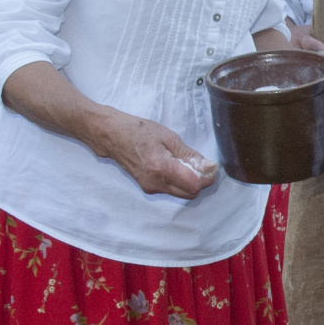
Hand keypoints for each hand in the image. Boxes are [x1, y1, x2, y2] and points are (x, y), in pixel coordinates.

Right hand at [90, 109, 217, 197]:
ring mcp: (150, 187)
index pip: (194, 184)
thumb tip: (207, 166)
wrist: (112, 135)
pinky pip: (171, 190)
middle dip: (200, 181)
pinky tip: (175, 166)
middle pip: (190, 193)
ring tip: (186, 163)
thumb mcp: (168, 137)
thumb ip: (188, 154)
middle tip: (202, 165)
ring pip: (181, 193)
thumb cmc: (138, 131)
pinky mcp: (147, 188)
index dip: (207, 177)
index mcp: (161, 168)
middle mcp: (155, 183)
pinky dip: (179, 181)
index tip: (211, 167)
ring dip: (190, 182)